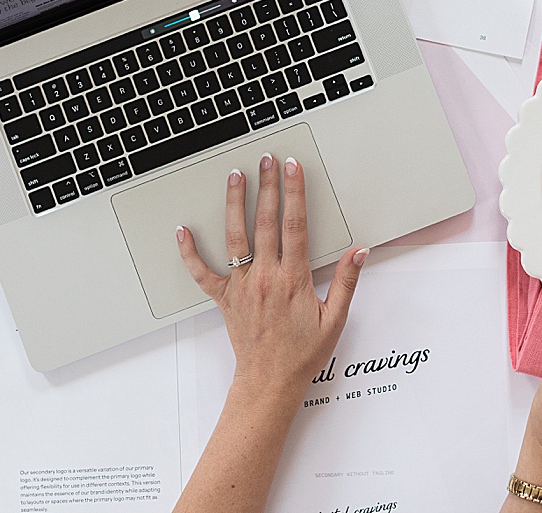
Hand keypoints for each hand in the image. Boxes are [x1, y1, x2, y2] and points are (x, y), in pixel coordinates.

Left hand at [176, 154, 367, 404]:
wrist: (270, 382)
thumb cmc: (303, 354)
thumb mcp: (335, 319)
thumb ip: (346, 282)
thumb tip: (359, 252)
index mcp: (293, 279)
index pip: (295, 226)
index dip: (294, 193)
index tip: (293, 168)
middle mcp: (265, 277)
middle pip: (265, 222)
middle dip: (267, 187)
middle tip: (267, 159)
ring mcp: (242, 286)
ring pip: (235, 238)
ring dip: (235, 204)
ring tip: (235, 176)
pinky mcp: (225, 298)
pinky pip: (202, 273)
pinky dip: (190, 252)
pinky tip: (183, 230)